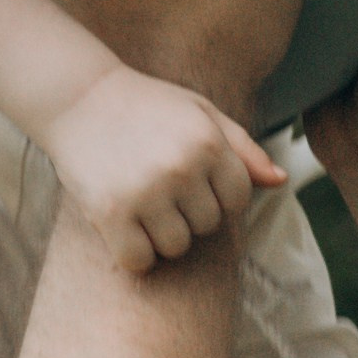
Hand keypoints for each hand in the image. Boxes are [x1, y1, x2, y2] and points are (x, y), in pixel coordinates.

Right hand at [41, 63, 277, 273]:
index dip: (216, 195)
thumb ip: (242, 148)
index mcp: (209, 143)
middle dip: (188, 212)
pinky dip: (134, 253)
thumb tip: (281, 181)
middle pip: (208, 225)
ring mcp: (146, 192)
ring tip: (141, 203)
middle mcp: (182, 168)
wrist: (76, 97)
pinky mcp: (110, 212)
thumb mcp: (201, 113)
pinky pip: (139, 260)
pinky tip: (123, 227)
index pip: (239, 199)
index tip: (191, 180)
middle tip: (158, 186)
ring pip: (176, 247)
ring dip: (161, 234)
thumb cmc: (146, 106)